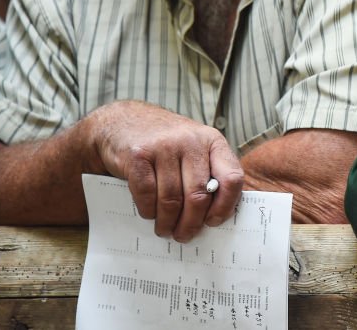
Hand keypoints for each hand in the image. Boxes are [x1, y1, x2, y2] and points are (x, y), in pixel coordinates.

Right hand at [88, 100, 244, 241]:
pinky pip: (147, 194)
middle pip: (198, 195)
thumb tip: (216, 215)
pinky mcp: (138, 155)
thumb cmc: (165, 144)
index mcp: (213, 141)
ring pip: (172, 199)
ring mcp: (164, 146)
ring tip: (165, 230)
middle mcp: (191, 141)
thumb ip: (208, 173)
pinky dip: (148, 211)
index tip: (213, 222)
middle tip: (184, 235)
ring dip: (167, 222)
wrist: (124, 120)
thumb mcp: (194, 148)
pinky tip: (150, 214)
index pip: (232, 178)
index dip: (225, 206)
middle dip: (191, 223)